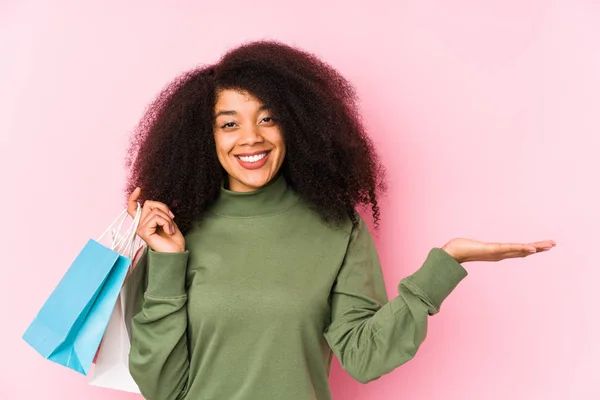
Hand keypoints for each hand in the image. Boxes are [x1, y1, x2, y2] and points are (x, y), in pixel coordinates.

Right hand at [128, 187, 185, 252]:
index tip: (138, 189)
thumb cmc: (173, 238)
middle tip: (170, 221)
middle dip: (164, 209)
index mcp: (145, 222)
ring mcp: (141, 228)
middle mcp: (140, 224)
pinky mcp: (144, 232)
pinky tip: (168, 231)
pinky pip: (156, 218)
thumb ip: (159, 211)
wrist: (176, 252)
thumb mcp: (167, 220)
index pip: (133, 208)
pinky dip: (166, 223)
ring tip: (170, 229)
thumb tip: (154, 205)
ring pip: (155, 211)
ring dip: (167, 219)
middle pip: (149, 204)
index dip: (133, 198)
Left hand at [441, 237, 555, 262]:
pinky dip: (521, 248)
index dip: (529, 248)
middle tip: (553, 244)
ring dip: (535, 247)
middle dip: (538, 247)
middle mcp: (499, 253)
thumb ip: (474, 245)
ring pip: (520, 250)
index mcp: (497, 252)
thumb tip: (471, 242)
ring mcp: (497, 252)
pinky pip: (510, 249)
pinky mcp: (493, 250)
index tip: (541, 246)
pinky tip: (532, 248)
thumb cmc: (459, 249)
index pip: (516, 249)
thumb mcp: (471, 244)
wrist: (450, 253)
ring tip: (548, 245)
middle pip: (523, 250)